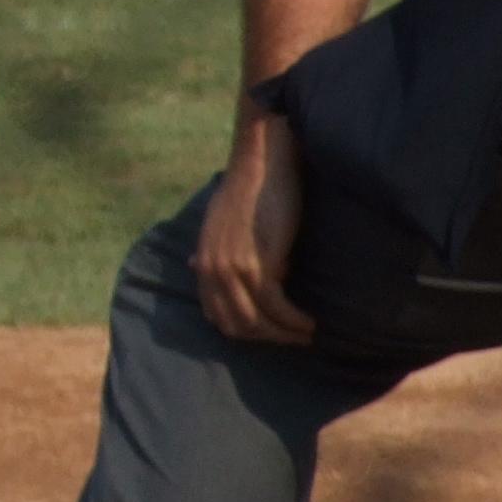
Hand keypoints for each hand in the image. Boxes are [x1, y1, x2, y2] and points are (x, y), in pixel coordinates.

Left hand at [195, 111, 313, 345]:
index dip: (245, 329)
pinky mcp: (258, 264)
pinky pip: (276, 307)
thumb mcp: (217, 222)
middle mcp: (211, 270)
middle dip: (267, 337)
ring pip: (257, 321)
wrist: (263, 162)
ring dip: (284, 334)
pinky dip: (294, 320)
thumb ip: (209, 249)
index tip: (270, 331)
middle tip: (293, 339)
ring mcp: (232, 269)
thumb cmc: (248, 190)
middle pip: (237, 325)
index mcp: (202, 261)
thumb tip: (192, 265)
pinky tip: (309, 322)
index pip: (217, 316)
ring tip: (306, 333)